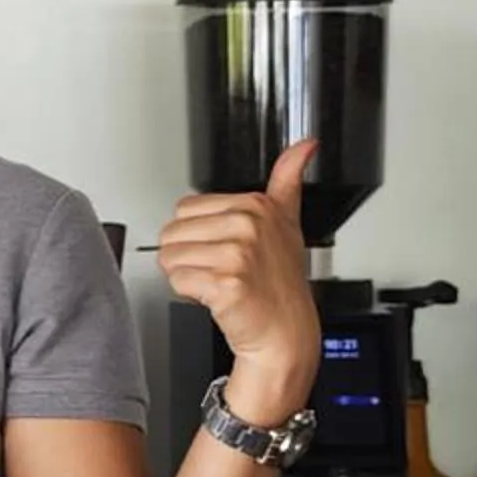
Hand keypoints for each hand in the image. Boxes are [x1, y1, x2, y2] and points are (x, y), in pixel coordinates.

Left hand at [157, 139, 321, 424]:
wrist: (284, 331)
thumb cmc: (279, 280)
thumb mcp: (288, 222)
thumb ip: (289, 180)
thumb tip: (305, 145)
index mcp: (256, 205)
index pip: (185, 209)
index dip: (197, 233)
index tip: (224, 247)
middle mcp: (248, 225)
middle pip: (172, 232)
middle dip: (187, 255)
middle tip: (219, 270)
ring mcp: (239, 254)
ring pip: (170, 257)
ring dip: (187, 276)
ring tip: (218, 283)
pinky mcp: (227, 283)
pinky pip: (179, 281)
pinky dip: (190, 294)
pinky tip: (216, 297)